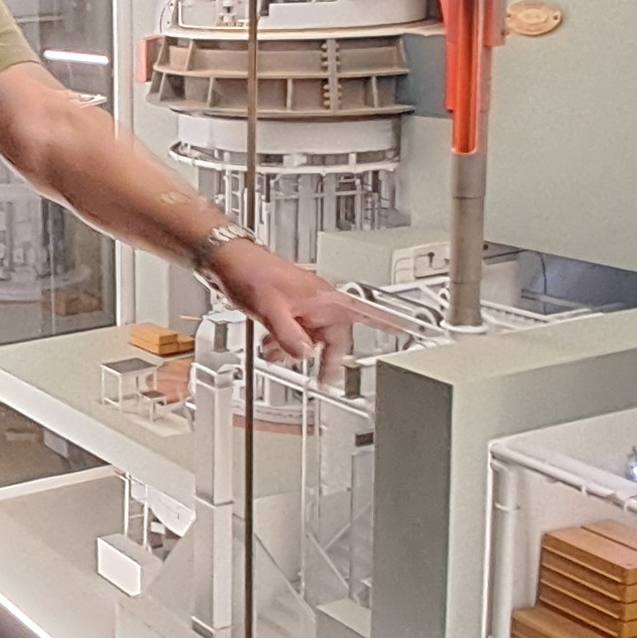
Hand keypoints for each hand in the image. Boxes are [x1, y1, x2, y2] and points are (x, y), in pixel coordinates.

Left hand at [203, 238, 411, 383]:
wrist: (227, 261)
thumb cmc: (251, 272)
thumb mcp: (272, 311)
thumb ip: (290, 337)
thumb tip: (305, 356)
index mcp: (326, 298)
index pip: (368, 313)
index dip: (390, 324)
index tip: (409, 332)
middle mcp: (319, 301)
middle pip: (336, 337)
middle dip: (321, 354)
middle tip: (321, 376)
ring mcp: (304, 305)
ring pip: (313, 337)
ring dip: (298, 350)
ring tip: (277, 352)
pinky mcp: (289, 308)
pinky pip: (297, 332)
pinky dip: (286, 343)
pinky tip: (271, 344)